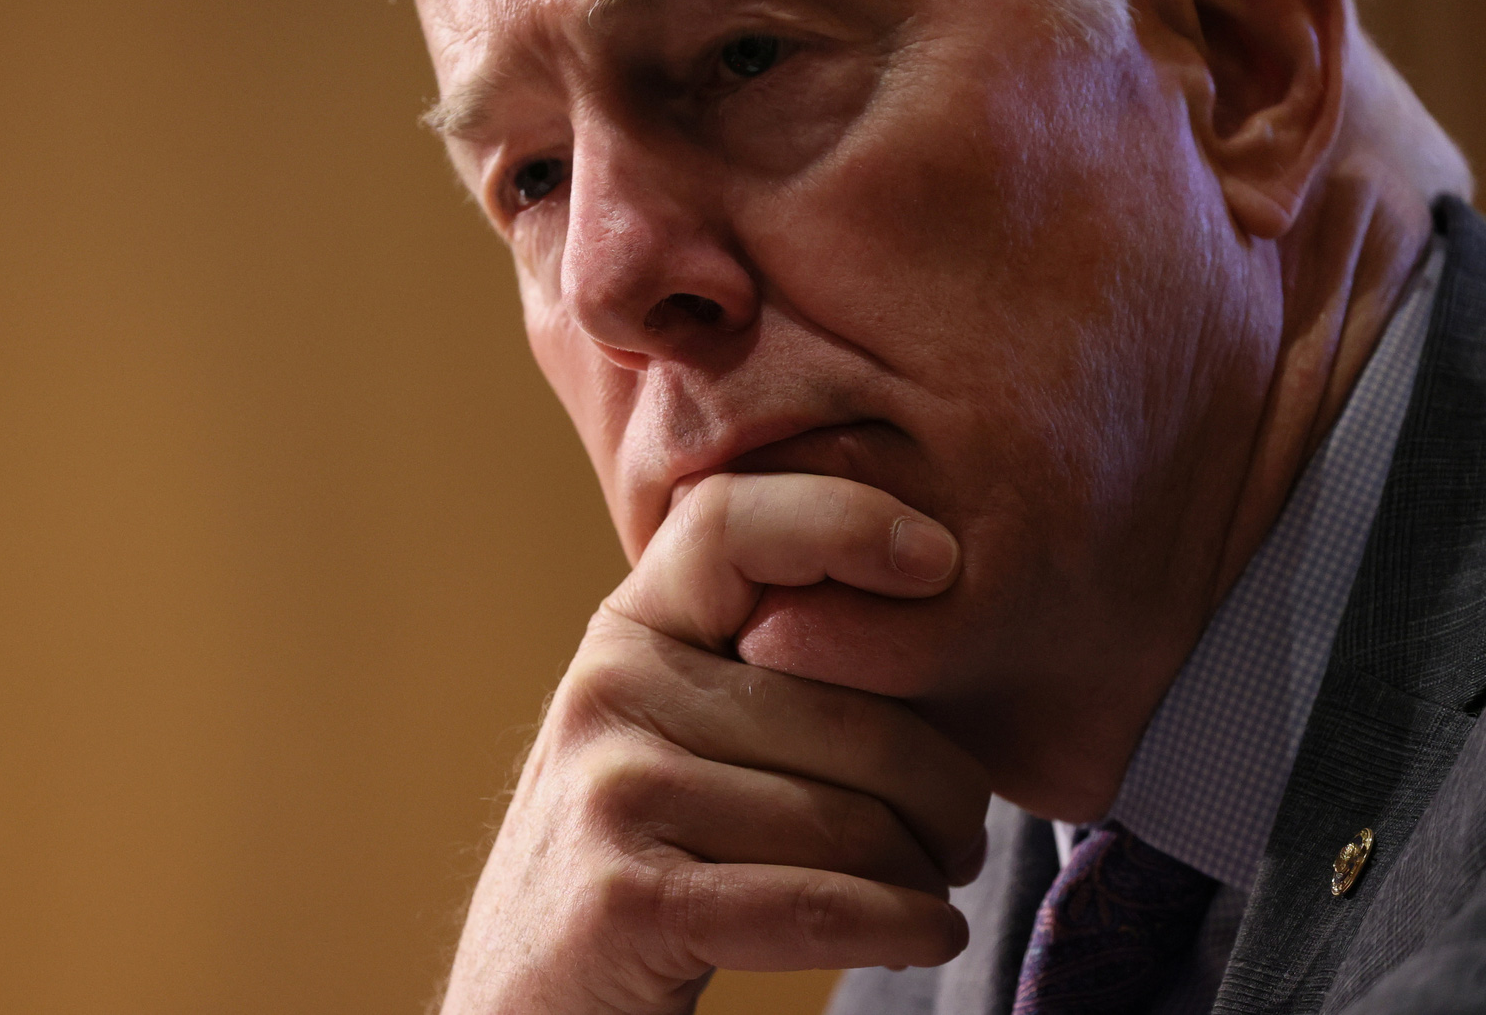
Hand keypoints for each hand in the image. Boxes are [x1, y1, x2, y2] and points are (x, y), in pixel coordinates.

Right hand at [438, 472, 990, 1014]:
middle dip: (945, 788)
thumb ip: (753, 667)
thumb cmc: (637, 858)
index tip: (940, 562)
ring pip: (850, 819)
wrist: (521, 997)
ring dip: (927, 873)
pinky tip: (927, 932)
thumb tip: (931, 597)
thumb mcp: (666, 731)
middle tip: (963, 831)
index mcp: (627, 629)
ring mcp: (610, 790)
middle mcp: (608, 688)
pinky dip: (900, 925)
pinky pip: (815, 902)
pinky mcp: (624, 898)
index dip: (843, 519)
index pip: (732, 520)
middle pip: (849, 712)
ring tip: (935, 888)